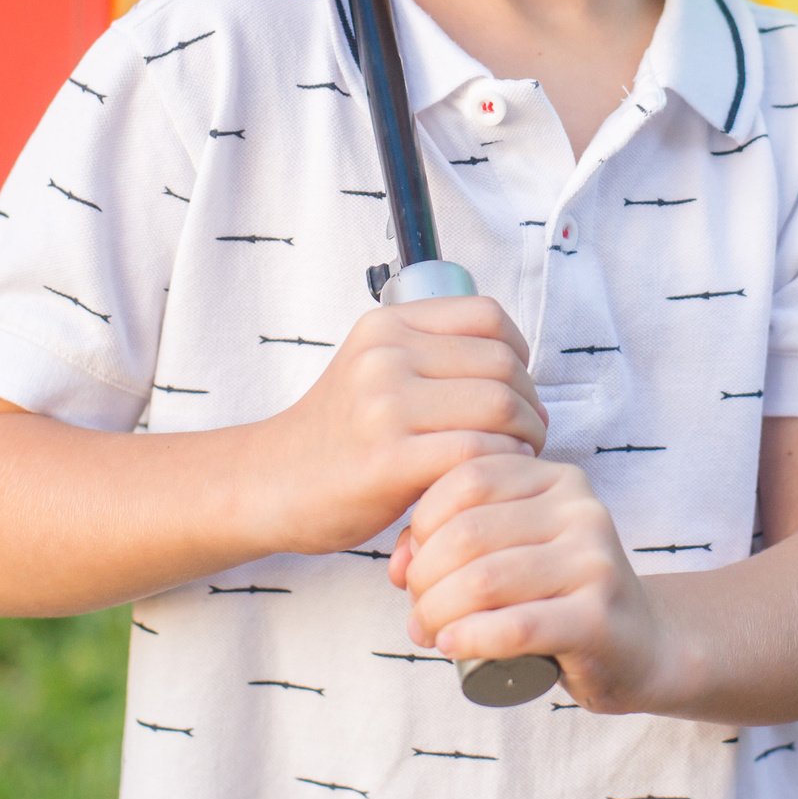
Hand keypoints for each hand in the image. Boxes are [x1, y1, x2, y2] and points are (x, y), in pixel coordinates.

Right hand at [249, 297, 547, 556]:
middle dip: (529, 404)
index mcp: (387, 325)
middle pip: (502, 365)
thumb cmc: (338, 434)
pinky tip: (486, 482)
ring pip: (499, 407)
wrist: (269, 482)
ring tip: (510, 459)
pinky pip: (477, 453)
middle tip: (523, 435)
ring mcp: (384, 407)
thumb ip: (435, 355)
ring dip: (524, 438)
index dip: (519, 353)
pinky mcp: (387, 461)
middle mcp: (385, 356)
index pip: (487, 316)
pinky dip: (499, 468)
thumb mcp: (376, 368)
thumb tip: (521, 371)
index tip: (515, 388)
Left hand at [389, 455, 689, 713]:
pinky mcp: (598, 618)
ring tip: (428, 632)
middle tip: (417, 611)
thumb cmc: (557, 597)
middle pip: (469, 532)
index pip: (468, 477)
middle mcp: (580, 510)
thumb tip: (398, 564)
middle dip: (424, 576)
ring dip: (438, 611)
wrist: (638, 647)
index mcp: (557, 479)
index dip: (423, 520)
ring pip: (485, 579)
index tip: (412, 563)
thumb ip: (453, 540)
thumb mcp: (512, 551)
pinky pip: (516, 626)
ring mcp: (594, 561)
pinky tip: (452, 646)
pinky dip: (471, 637)